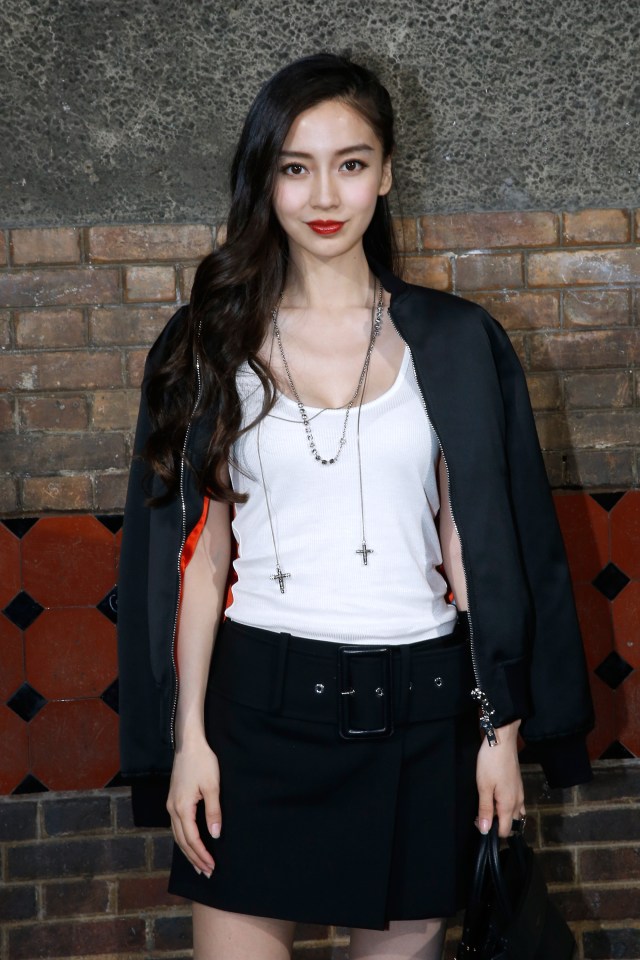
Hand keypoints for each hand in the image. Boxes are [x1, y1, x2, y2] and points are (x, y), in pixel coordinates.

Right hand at [166, 735, 220, 876]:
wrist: (189, 744)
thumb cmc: (202, 762)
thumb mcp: (213, 786)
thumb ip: (213, 812)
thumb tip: (214, 835)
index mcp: (182, 808)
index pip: (191, 839)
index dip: (201, 854)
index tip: (212, 867)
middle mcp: (172, 809)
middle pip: (182, 841)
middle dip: (194, 858)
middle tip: (207, 873)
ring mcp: (171, 805)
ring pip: (177, 835)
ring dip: (188, 851)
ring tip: (199, 865)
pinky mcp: (173, 800)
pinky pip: (177, 827)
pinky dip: (184, 839)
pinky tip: (190, 844)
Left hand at [475, 719, 524, 838]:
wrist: (502, 740)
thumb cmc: (491, 762)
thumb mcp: (483, 786)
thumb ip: (485, 809)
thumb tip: (484, 831)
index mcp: (509, 805)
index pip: (504, 831)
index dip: (490, 831)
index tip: (478, 821)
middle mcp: (518, 802)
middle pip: (510, 824)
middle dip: (496, 824)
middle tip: (480, 813)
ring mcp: (520, 793)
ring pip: (514, 814)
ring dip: (502, 815)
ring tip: (488, 804)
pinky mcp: (518, 785)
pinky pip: (516, 804)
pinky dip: (507, 806)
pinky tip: (496, 796)